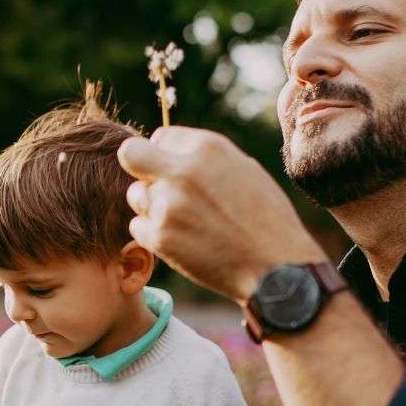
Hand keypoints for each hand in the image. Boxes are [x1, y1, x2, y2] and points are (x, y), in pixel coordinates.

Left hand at [118, 127, 325, 301]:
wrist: (274, 268)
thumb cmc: (266, 218)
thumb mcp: (244, 170)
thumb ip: (205, 158)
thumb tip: (172, 152)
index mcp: (207, 147)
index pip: (161, 136)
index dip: (169, 155)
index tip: (181, 172)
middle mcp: (183, 171)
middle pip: (131, 154)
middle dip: (139, 166)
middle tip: (155, 184)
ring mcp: (167, 205)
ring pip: (135, 195)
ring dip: (152, 205)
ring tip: (183, 220)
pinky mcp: (159, 237)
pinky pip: (138, 226)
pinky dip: (154, 234)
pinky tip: (182, 240)